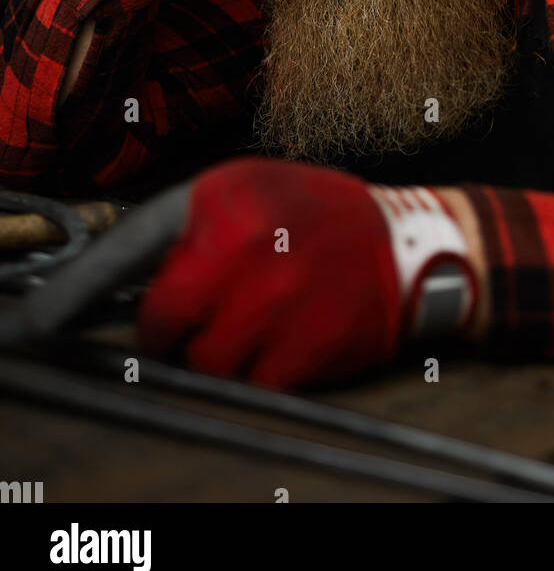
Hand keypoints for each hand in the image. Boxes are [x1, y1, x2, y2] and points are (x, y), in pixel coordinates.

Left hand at [136, 158, 477, 388]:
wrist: (403, 242)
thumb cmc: (315, 215)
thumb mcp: (247, 188)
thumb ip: (191, 226)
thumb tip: (134, 275)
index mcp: (225, 202)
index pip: (145, 268)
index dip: (146, 307)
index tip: (152, 322)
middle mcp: (249, 246)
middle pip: (170, 327)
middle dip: (175, 336)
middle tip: (191, 333)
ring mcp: (277, 300)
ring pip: (208, 362)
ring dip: (219, 357)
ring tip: (244, 335)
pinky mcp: (307, 345)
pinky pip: (255, 382)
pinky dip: (261, 372)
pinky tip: (278, 346)